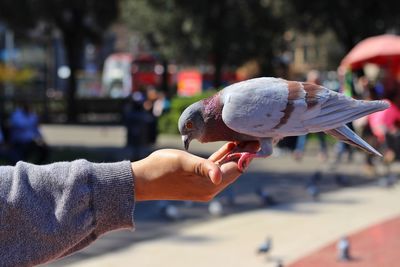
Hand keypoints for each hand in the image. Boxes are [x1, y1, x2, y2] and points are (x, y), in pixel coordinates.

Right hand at [132, 142, 258, 201]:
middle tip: (256, 137)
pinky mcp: (198, 181)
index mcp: (209, 185)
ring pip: (225, 168)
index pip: (236, 169)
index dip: (247, 156)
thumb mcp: (183, 162)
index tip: (258, 140)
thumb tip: (219, 177)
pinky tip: (229, 146)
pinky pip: (215, 169)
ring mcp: (204, 185)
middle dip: (244, 155)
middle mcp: (210, 188)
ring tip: (246, 139)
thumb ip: (203, 167)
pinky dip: (222, 158)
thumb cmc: (160, 168)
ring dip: (234, 155)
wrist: (141, 180)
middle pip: (233, 170)